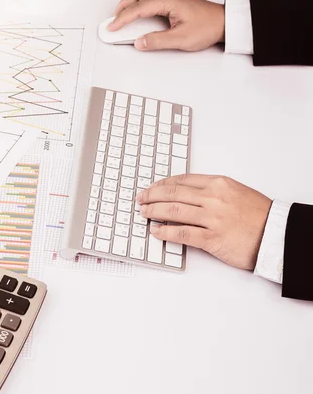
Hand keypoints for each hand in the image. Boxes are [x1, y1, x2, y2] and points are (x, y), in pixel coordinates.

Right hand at [108, 0, 224, 51]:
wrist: (224, 23)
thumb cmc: (208, 27)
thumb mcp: (181, 39)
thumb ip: (157, 41)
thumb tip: (140, 42)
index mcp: (169, 1)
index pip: (138, 8)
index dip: (123, 18)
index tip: (113, 26)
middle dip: (123, 5)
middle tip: (114, 18)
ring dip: (130, 1)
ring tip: (123, 13)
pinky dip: (140, 1)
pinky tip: (139, 10)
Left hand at [136, 175, 271, 270]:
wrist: (277, 234)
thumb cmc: (258, 215)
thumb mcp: (235, 192)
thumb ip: (211, 191)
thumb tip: (185, 193)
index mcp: (218, 184)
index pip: (181, 180)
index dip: (162, 184)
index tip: (152, 188)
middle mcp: (213, 198)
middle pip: (173, 193)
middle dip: (152, 196)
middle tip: (141, 199)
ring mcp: (212, 218)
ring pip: (173, 211)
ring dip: (154, 211)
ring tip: (144, 213)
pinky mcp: (212, 238)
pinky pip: (182, 233)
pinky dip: (165, 231)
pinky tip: (156, 231)